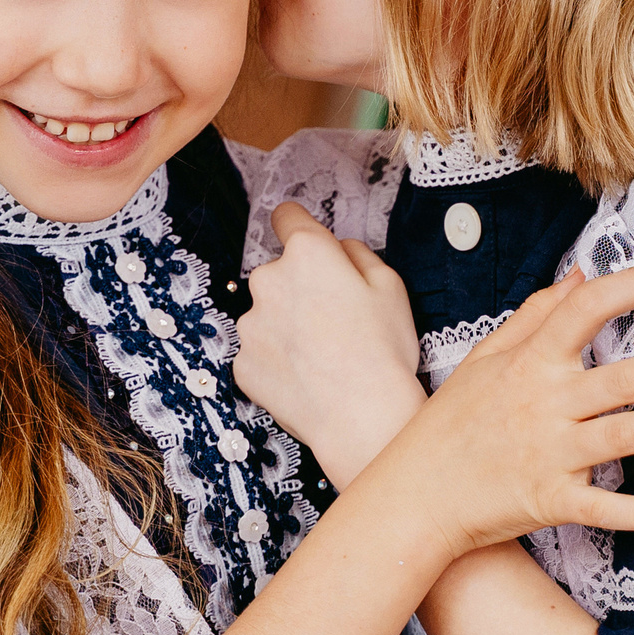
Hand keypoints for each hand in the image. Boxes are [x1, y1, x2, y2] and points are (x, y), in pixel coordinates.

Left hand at [234, 203, 425, 488]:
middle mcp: (268, 281)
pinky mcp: (242, 363)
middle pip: (279, 271)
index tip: (307, 241)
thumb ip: (357, 253)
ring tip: (323, 355)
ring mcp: (250, 325)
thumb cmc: (383, 349)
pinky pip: (260, 351)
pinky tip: (307, 377)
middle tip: (333, 318)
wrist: (362, 417)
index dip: (301, 227)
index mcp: (307, 254)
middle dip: (299, 286)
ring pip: (268, 313)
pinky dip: (278, 360)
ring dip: (286, 325)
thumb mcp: (390, 285)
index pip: (288, 216)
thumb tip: (339, 248)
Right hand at [349, 267, 633, 557]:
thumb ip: (535, 314)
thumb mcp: (486, 357)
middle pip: (626, 380)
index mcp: (530, 363)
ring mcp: (549, 455)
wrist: (416, 493)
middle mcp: (544, 405)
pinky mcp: (551, 501)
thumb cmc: (454, 420)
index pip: (583, 312)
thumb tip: (580, 275)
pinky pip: (606, 508)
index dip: (627, 289)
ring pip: (627, 437)